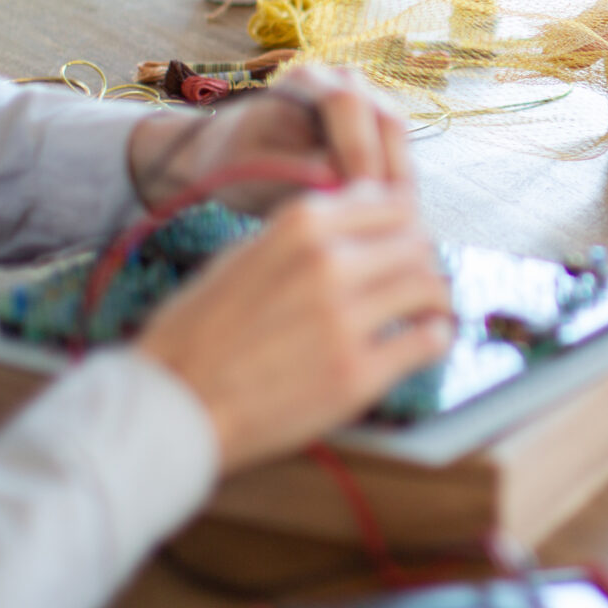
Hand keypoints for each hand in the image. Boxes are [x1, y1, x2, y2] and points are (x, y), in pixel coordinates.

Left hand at [128, 64, 415, 214]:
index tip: (354, 201)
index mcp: (307, 79)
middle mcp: (345, 82)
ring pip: (401, 143)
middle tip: (381, 221)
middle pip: (388, 120)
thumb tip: (337, 177)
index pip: (348, 106)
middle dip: (387, 172)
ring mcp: (367, 103)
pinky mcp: (379, 133)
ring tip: (385, 228)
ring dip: (398, 183)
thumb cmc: (235, 162)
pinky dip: (395, 190)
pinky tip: (386, 224)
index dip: (358, 152)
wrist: (233, 157)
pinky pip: (399, 159)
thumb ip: (291, 169)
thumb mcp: (250, 167)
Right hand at [136, 182, 453, 471]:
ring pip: (429, 287)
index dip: (403, 225)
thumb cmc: (197, 333)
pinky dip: (434, 340)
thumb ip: (302, 233)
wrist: (173, 404)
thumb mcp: (243, 254)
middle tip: (416, 282)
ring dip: (434, 299)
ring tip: (427, 313)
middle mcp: (329, 263)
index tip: (402, 244)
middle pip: (416, 243)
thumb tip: (357, 216)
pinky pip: (427, 341)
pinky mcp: (357, 374)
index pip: (390, 204)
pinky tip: (423, 344)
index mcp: (300, 225)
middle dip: (421, 261)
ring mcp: (346, 319)